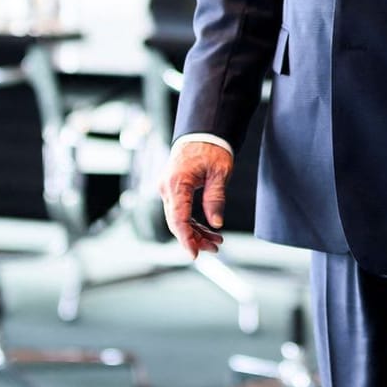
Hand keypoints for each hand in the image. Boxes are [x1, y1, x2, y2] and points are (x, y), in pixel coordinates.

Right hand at [160, 141, 232, 256]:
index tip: (194, 254)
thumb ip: (216, 198)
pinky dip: (192, 222)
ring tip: (216, 242)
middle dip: (195, 239)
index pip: (179, 218)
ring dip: (196, 232)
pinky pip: (180, 211)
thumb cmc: (211, 148)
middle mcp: (167, 187)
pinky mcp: (172, 189)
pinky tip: (208, 231)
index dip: (186, 239)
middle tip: (215, 248)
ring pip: (178, 219)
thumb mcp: (220, 173)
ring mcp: (167, 189)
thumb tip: (216, 223)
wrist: (201, 132)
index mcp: (177, 182)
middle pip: (177, 222)